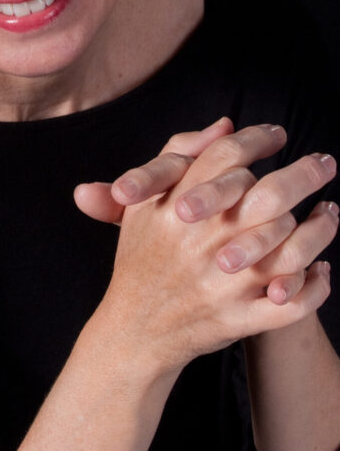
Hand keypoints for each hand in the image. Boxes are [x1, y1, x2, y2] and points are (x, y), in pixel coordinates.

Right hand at [92, 125, 336, 372]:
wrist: (134, 329)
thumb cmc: (144, 255)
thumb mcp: (146, 200)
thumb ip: (181, 156)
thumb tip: (227, 125)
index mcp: (177, 205)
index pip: (227, 155)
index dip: (258, 139)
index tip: (279, 135)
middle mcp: (203, 240)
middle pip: (270, 195)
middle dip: (305, 173)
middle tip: (325, 163)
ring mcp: (224, 282)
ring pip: (291, 248)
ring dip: (321, 228)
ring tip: (330, 213)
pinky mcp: (240, 319)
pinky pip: (294, 303)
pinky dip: (315, 286)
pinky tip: (323, 268)